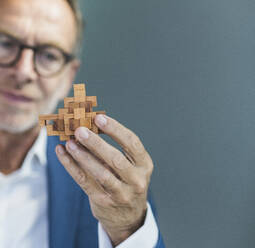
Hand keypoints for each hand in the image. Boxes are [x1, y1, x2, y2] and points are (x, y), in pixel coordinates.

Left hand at [55, 114, 153, 245]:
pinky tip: (63, 154)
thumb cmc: (128, 182)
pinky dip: (71, 166)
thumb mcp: (131, 166)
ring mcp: (121, 194)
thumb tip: (90, 127)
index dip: (115, 129)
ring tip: (69, 142)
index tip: (98, 118)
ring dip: (82, 156)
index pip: (132, 143)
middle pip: (115, 159)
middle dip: (96, 143)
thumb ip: (116, 149)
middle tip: (80, 130)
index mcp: (145, 165)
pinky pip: (85, 182)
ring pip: (100, 173)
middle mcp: (137, 180)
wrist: (129, 216)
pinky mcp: (104, 203)